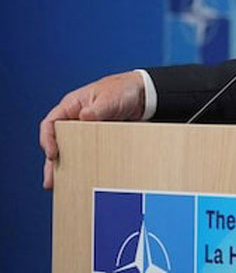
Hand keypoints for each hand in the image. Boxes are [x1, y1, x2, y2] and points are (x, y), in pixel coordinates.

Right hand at [39, 70, 145, 188]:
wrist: (144, 95)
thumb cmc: (123, 90)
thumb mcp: (110, 98)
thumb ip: (98, 109)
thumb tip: (84, 118)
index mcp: (72, 106)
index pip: (51, 124)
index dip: (48, 139)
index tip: (53, 154)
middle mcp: (75, 120)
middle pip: (58, 143)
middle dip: (53, 162)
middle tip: (51, 181)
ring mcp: (86, 131)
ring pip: (72, 151)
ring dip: (67, 167)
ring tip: (63, 186)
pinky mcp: (99, 139)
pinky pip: (88, 153)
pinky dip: (85, 165)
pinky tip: (84, 177)